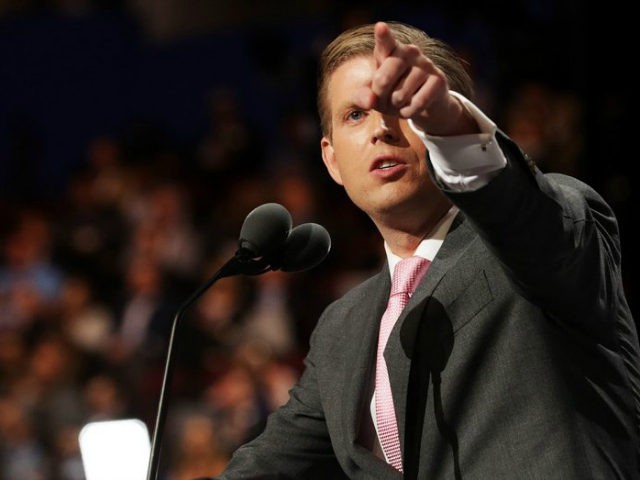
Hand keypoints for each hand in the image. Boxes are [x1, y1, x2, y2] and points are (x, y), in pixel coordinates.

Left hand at [357, 22, 476, 135]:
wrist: (423, 103)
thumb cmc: (392, 93)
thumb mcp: (374, 94)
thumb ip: (363, 96)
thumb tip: (370, 102)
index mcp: (390, 50)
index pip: (385, 42)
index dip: (382, 35)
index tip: (380, 27)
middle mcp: (409, 52)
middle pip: (382, 79)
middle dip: (378, 97)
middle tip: (383, 98)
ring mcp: (425, 64)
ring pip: (399, 96)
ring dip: (395, 107)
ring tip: (399, 103)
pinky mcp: (438, 79)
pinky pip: (416, 104)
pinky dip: (409, 112)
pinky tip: (410, 107)